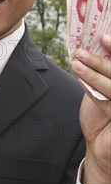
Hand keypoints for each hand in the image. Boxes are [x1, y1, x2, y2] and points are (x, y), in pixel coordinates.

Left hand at [71, 34, 110, 183]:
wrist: (103, 147)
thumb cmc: (105, 113)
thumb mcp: (105, 87)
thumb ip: (105, 69)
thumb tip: (93, 43)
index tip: (102, 37)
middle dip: (101, 61)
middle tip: (81, 51)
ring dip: (94, 73)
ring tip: (76, 63)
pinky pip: (107, 103)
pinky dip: (92, 89)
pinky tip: (79, 79)